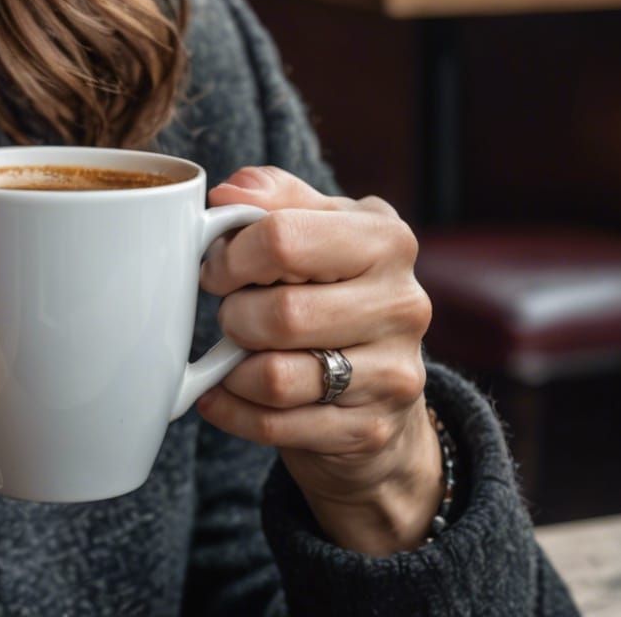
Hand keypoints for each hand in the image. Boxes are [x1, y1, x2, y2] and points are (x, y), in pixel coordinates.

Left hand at [196, 166, 444, 556]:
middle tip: (231, 314)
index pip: (282, 239)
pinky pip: (276, 425)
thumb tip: (227, 192)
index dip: (231, 256)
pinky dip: (234, 411)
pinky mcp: (372, 429)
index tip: (217, 268)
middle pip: (281, 313)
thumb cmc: (334, 286)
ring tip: (234, 354)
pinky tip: (224, 393)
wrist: (382, 382)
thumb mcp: (315, 224)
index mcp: (385, 238)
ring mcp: (394, 372)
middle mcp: (402, 304)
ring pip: (276, 377)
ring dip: (234, 367)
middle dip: (235, 315)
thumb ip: (271, 196)